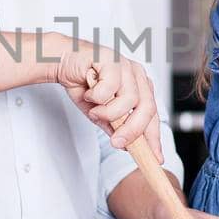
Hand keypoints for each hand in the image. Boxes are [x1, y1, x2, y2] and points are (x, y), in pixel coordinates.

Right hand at [52, 40, 161, 162]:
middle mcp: (137, 75)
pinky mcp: (112, 60)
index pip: (153, 114)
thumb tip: (128, 146)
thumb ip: (115, 127)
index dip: (154, 137)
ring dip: (108, 112)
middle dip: (132, 130)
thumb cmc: (84, 84)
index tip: (155, 158)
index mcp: (140, 86)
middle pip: (147, 108)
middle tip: (117, 142)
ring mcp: (126, 66)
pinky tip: (89, 93)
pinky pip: (109, 88)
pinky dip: (97, 97)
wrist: (63, 63)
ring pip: (129, 100)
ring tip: (94, 110)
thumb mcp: (101, 113)